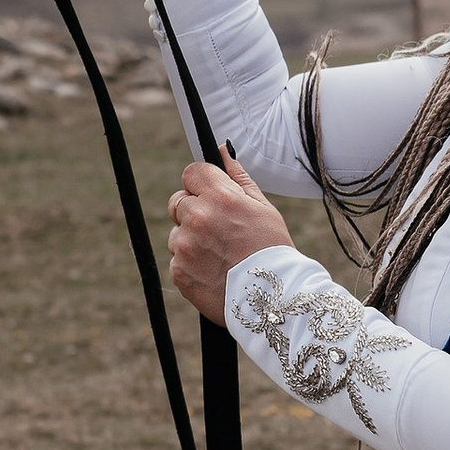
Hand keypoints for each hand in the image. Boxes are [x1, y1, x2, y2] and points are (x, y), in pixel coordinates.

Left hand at [167, 153, 289, 323]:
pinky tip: (214, 271)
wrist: (272, 299)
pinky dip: (191, 265)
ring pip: (177, 233)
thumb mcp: (262, 207)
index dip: (200, 184)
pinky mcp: (178, 271)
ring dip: (192, 241)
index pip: (191, 172)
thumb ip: (238, 177)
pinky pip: (177, 260)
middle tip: (219, 231)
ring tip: (221, 256)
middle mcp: (198, 216)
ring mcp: (185, 245)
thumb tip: (222, 150)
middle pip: (178, 201)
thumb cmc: (272, 249)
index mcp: (220, 196)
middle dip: (193, 211)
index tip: (210, 196)